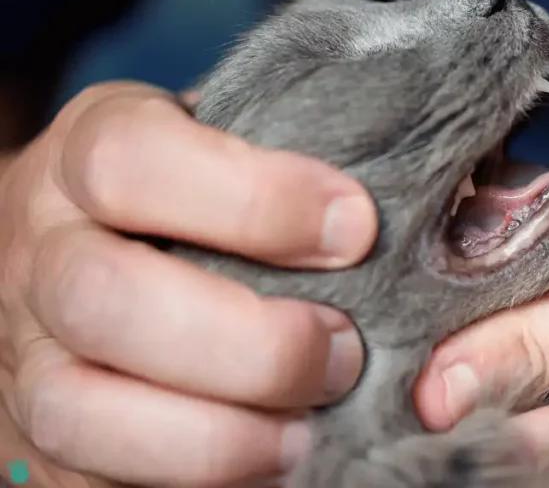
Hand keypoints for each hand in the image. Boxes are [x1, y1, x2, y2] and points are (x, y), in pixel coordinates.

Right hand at [0, 82, 377, 486]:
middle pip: (104, 298)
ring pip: (78, 408)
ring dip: (213, 435)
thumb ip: (302, 174)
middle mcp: (42, 254)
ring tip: (307, 436)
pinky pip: (89, 478)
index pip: (133, 162)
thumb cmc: (201, 203)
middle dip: (245, 342)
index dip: (252, 201)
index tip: (357, 229)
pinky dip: (190, 482)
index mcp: (89, 158)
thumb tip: (444, 209)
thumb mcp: (236, 155)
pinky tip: (269, 466)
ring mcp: (28, 354)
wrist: (99, 256)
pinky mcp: (39, 439)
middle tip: (345, 354)